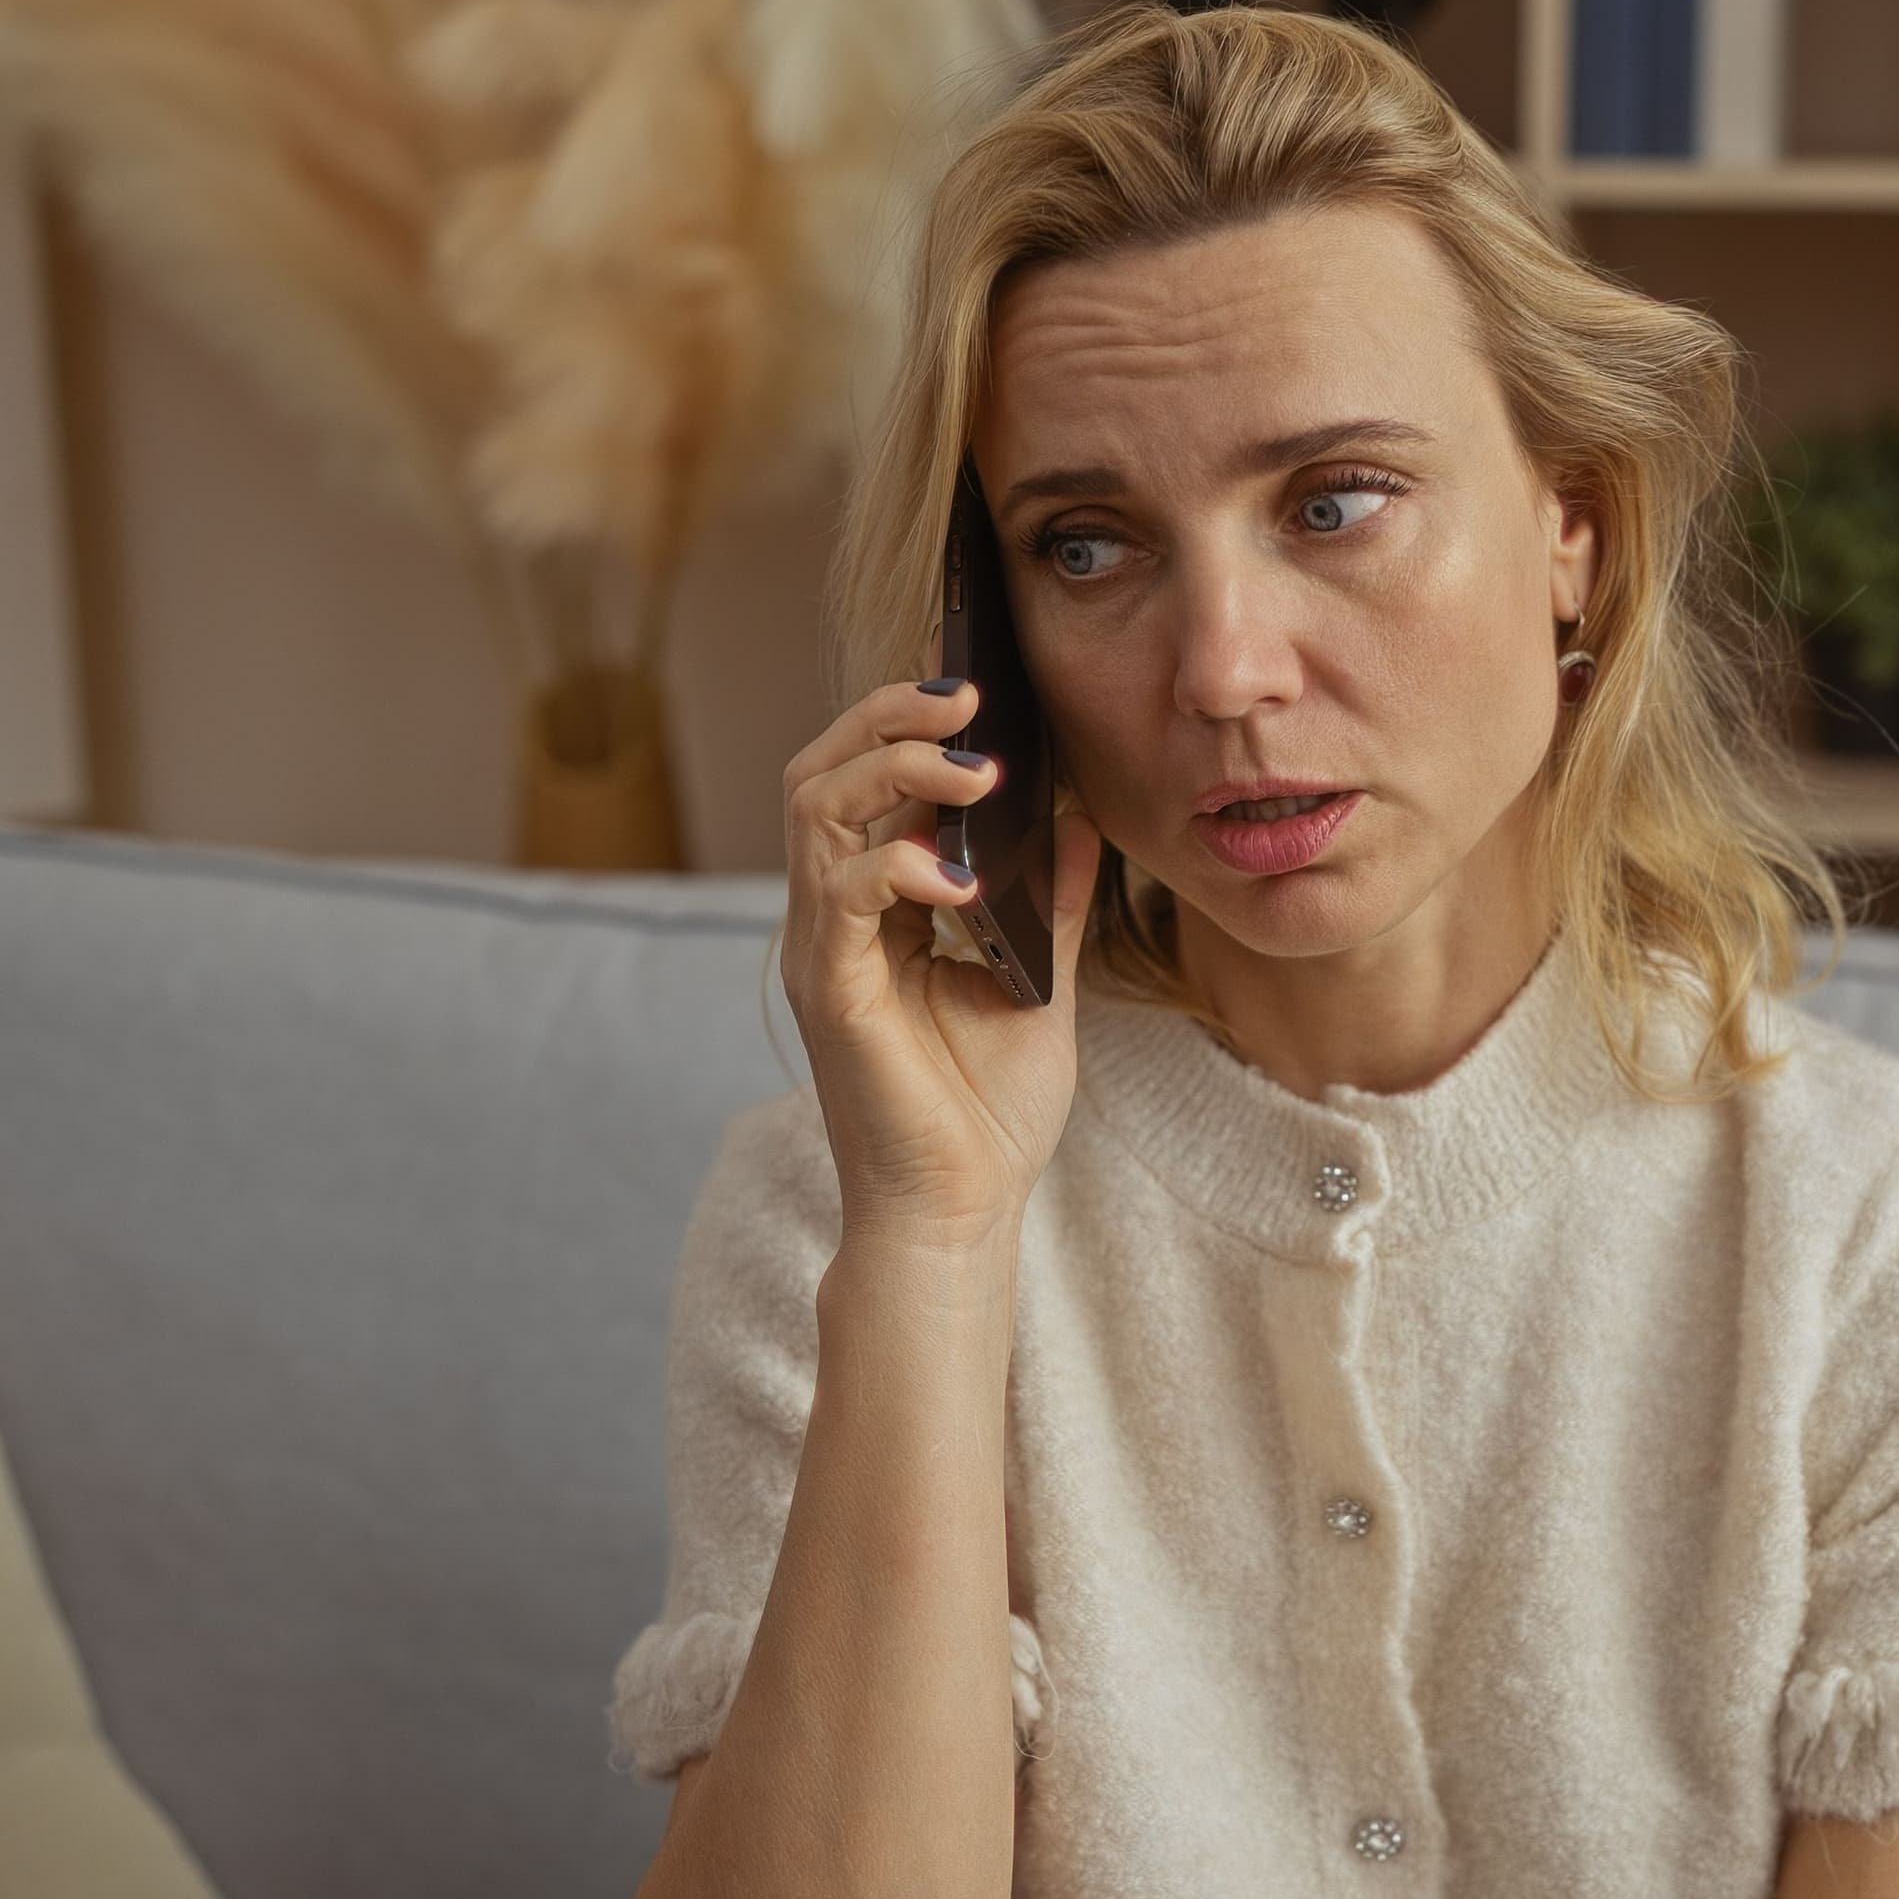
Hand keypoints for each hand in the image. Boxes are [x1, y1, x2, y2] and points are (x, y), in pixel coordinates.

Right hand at [779, 676, 1104, 1251]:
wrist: (960, 1213)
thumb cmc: (986, 1112)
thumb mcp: (1041, 982)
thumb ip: (1056, 900)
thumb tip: (1084, 816)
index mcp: (875, 910)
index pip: (863, 782)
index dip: (907, 722)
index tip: (978, 685)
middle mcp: (833, 918)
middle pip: (819, 771)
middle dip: (888, 715)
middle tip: (968, 696)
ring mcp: (823, 950)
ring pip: (814, 810)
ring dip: (893, 769)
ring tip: (975, 766)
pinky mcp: (830, 992)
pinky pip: (839, 896)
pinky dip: (895, 865)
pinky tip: (960, 878)